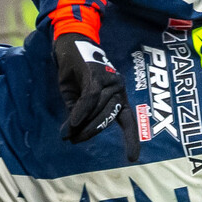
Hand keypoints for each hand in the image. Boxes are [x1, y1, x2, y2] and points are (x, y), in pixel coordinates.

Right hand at [54, 35, 139, 160]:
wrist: (69, 43)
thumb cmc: (74, 71)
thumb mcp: (75, 97)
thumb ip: (78, 113)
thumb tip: (73, 133)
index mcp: (118, 96)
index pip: (129, 120)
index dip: (131, 139)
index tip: (132, 159)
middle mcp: (119, 89)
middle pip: (108, 118)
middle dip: (91, 132)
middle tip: (74, 140)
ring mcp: (110, 80)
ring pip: (98, 110)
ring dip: (83, 124)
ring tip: (69, 134)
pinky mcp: (97, 74)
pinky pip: (90, 98)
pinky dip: (81, 111)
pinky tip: (73, 122)